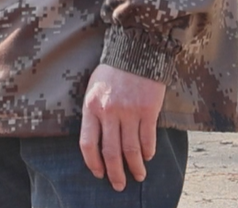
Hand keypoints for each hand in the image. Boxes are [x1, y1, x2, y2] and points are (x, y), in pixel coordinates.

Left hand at [79, 62, 167, 191]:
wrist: (134, 51)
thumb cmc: (111, 72)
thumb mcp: (93, 90)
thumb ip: (93, 114)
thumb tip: (96, 143)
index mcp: (91, 107)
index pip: (88, 143)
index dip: (93, 162)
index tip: (98, 173)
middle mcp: (109, 111)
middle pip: (111, 152)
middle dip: (115, 173)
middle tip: (119, 185)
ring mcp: (129, 111)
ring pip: (131, 149)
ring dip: (135, 167)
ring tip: (138, 176)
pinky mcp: (148, 110)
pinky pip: (148, 138)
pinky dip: (148, 151)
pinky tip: (148, 157)